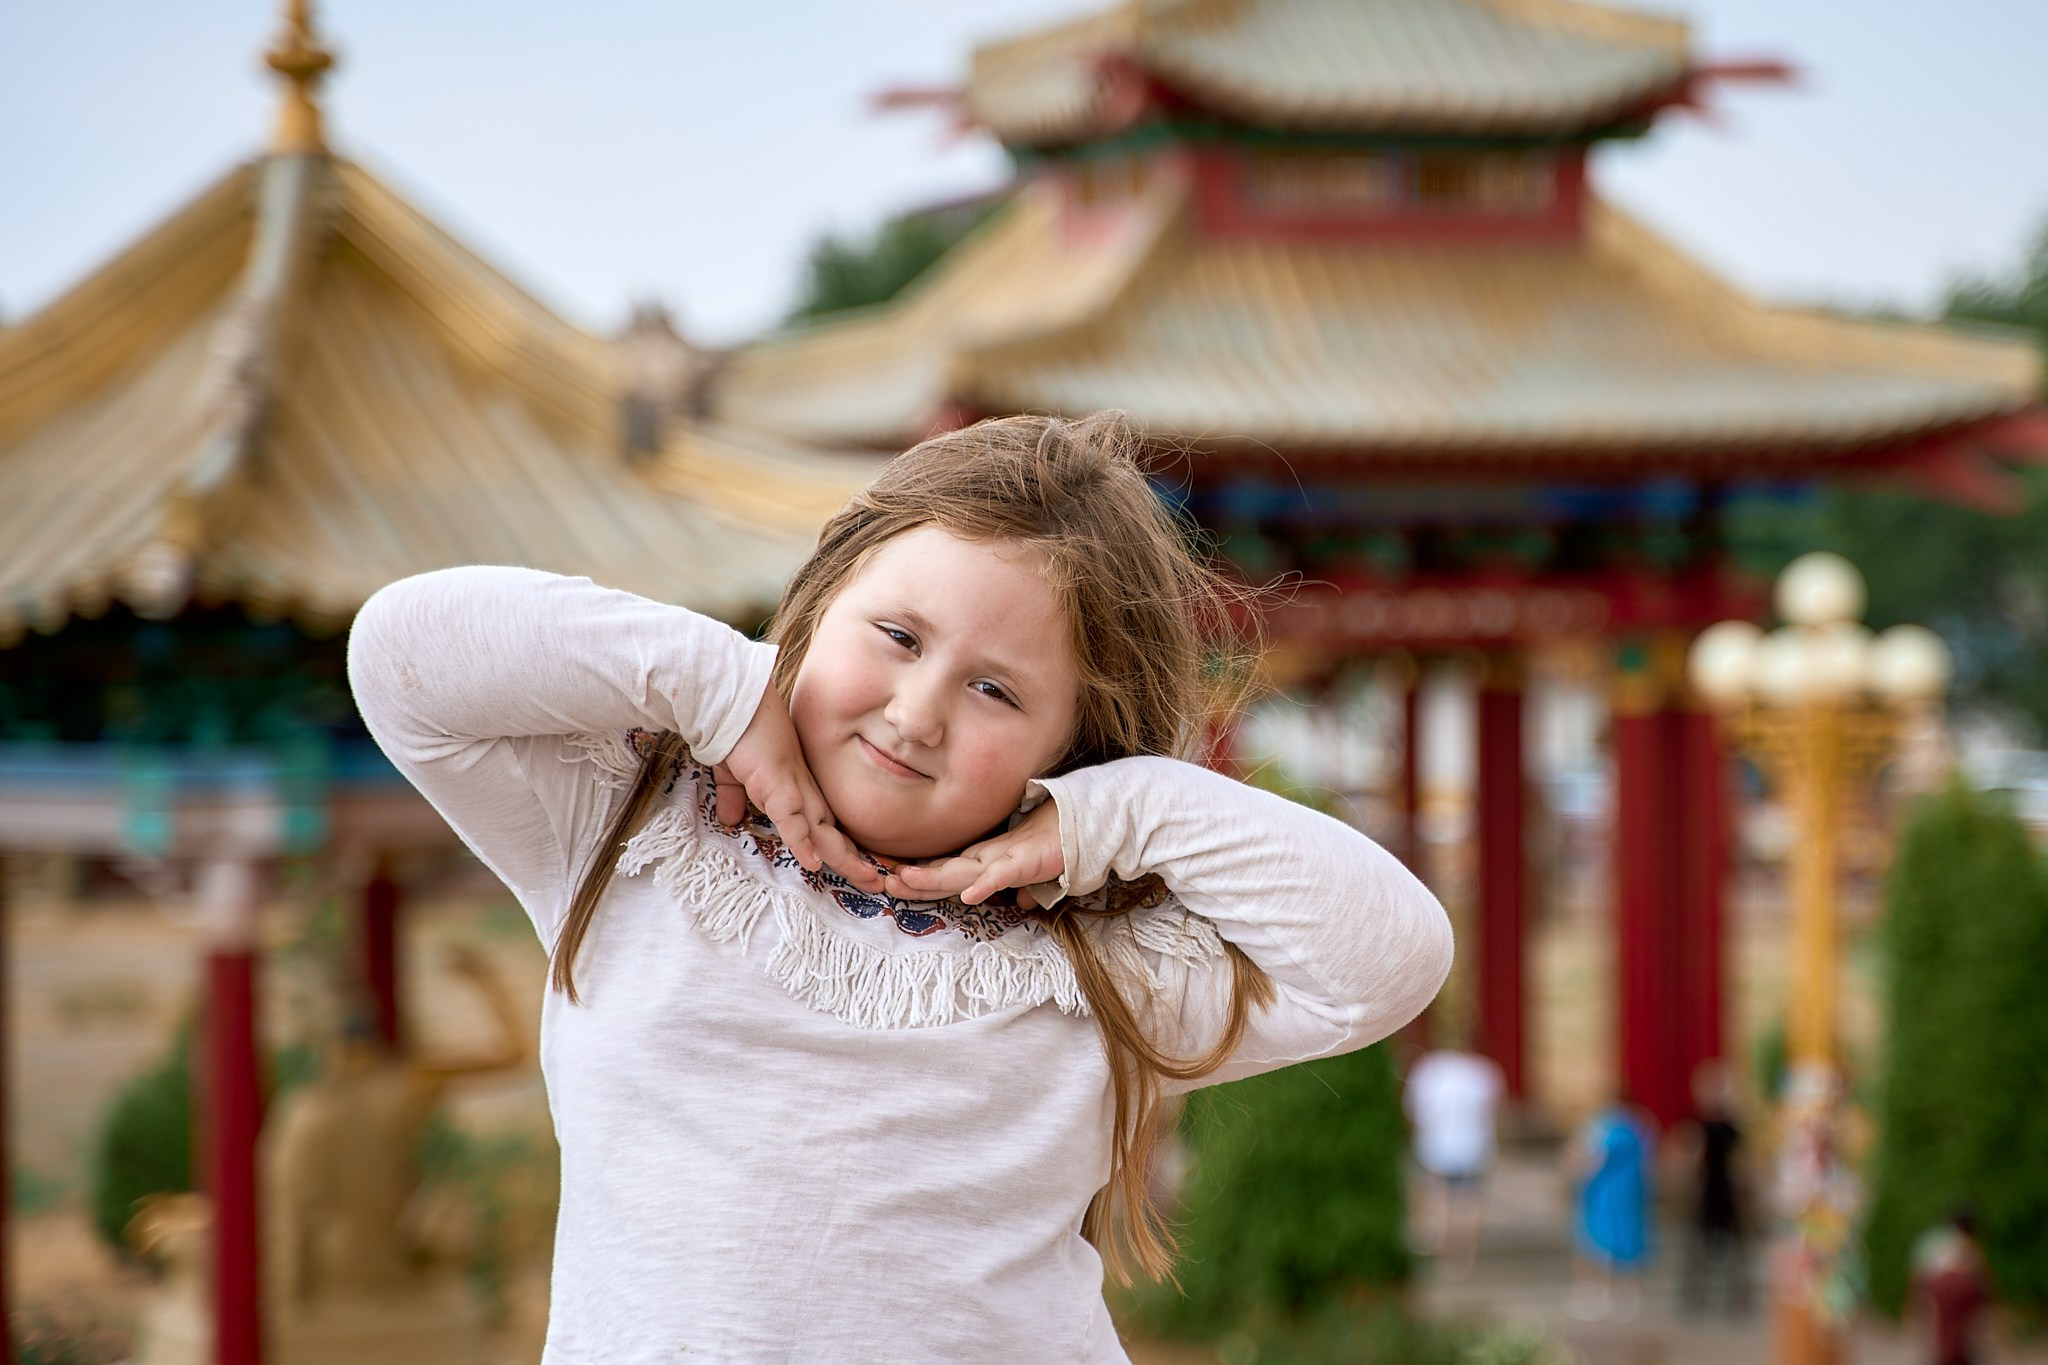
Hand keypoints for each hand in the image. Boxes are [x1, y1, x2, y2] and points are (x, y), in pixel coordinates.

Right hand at [719, 689, 883, 892]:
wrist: (734, 707)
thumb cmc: (737, 736)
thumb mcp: (734, 777)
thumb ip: (736, 798)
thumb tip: (728, 819)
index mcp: (797, 790)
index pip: (826, 826)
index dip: (841, 849)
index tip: (857, 869)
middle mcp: (803, 792)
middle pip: (835, 834)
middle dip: (857, 861)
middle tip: (878, 884)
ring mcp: (792, 789)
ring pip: (824, 833)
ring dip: (845, 860)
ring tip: (868, 881)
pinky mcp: (776, 786)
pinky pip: (792, 821)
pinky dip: (803, 843)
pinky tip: (815, 864)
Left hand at [884, 799, 1063, 907]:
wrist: (1083, 824)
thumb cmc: (1054, 845)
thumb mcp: (1030, 873)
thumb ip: (1020, 883)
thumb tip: (1018, 900)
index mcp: (985, 860)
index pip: (947, 870)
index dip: (921, 878)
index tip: (894, 883)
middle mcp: (988, 858)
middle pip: (945, 872)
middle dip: (915, 879)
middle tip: (885, 883)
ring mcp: (1005, 859)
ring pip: (963, 871)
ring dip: (934, 877)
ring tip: (907, 881)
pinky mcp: (1027, 862)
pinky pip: (1003, 875)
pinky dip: (985, 885)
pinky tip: (969, 896)